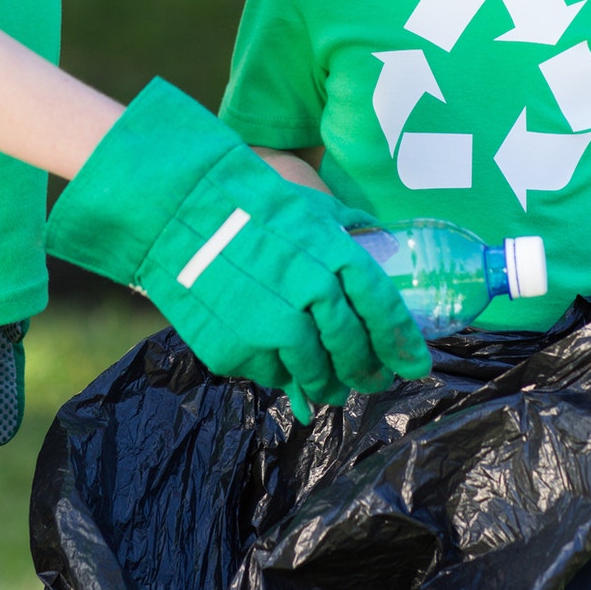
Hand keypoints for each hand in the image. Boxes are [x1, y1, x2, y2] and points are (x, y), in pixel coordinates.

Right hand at [46, 79, 432, 411]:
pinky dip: (282, 375)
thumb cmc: (245, 201)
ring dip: (327, 385)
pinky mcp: (235, 349)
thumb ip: (345, 228)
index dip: (402, 341)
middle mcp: (308, 293)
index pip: (381, 307)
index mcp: (332, 253)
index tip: (415, 364)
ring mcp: (270, 325)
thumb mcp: (306, 203)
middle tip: (372, 381)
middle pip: (351, 347)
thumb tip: (379, 239)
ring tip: (331, 388)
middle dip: (367, 370)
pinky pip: (271, 374)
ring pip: (314, 373)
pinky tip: (283, 369)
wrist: (175, 210)